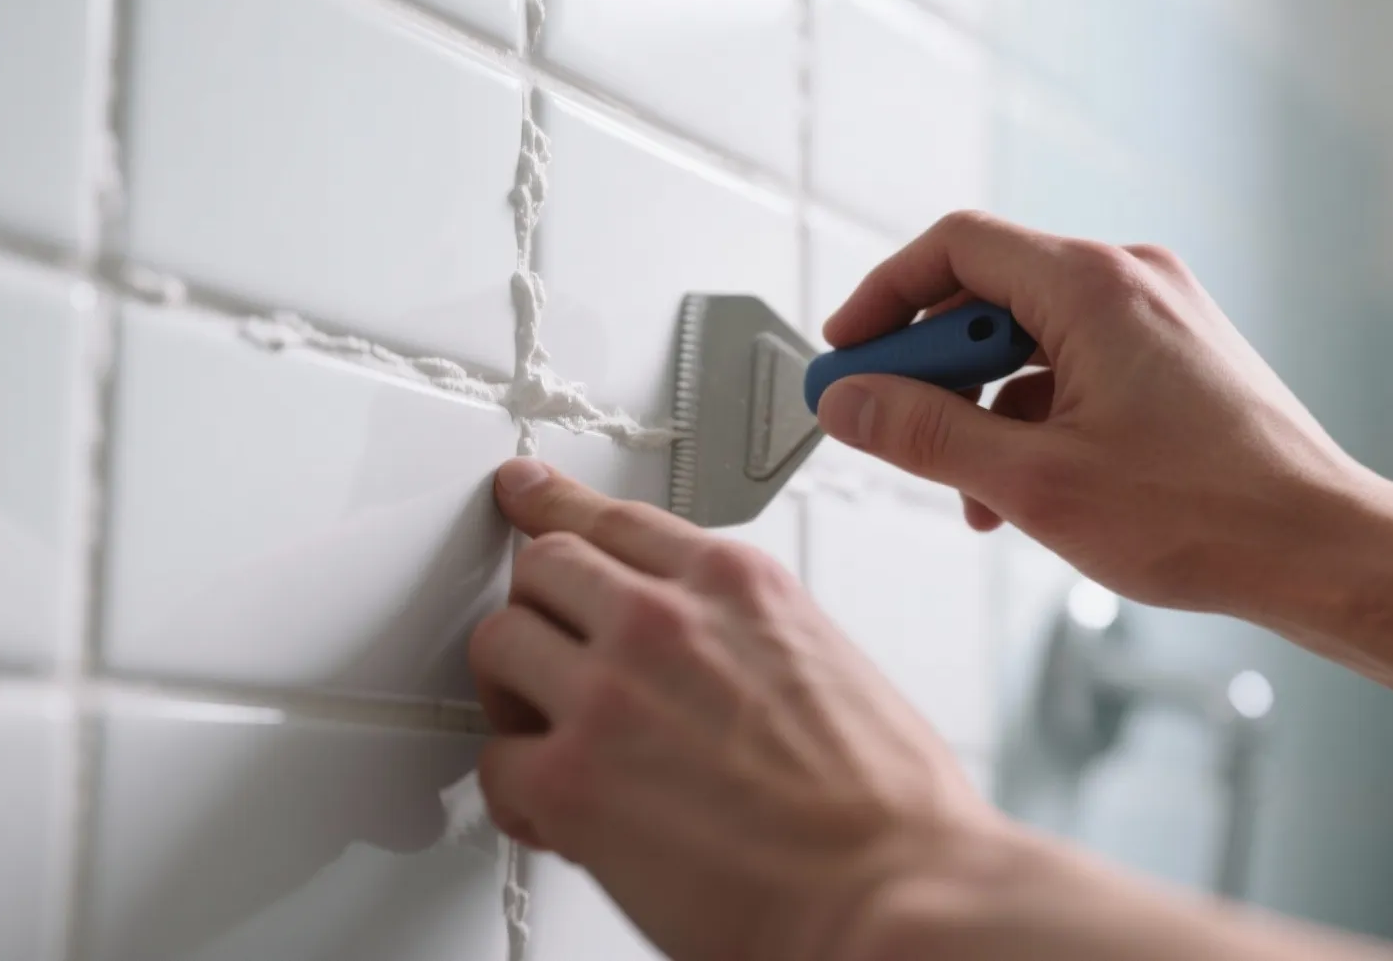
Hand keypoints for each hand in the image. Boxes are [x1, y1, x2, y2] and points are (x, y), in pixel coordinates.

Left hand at [469, 458, 1006, 960]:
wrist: (896, 896)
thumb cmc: (889, 811)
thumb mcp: (829, 663)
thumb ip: (747, 635)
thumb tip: (712, 658)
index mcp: (737, 584)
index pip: (615, 519)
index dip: (555, 508)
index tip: (528, 495)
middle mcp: (663, 620)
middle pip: (542, 567)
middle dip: (538, 609)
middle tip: (543, 653)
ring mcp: (607, 693)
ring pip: (499, 644)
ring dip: (514, 692)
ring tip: (547, 737)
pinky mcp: (568, 780)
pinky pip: (495, 763)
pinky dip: (519, 794)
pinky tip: (560, 817)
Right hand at [819, 211, 1391, 615]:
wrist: (1322, 550)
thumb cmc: (1203, 516)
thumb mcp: (1033, 482)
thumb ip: (925, 434)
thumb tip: (848, 402)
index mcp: (1094, 286)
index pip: (955, 248)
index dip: (885, 297)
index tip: (846, 356)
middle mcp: (1130, 281)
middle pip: (990, 292)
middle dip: (932, 366)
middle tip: (889, 427)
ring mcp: (1159, 318)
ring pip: (1031, 338)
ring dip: (980, 404)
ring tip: (967, 490)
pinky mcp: (1175, 358)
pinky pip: (1074, 367)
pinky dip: (1032, 417)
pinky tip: (1020, 492)